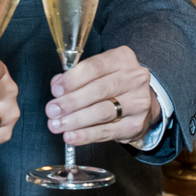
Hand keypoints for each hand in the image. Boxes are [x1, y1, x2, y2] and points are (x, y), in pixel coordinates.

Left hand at [46, 45, 161, 146]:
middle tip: (52, 110)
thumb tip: (56, 86)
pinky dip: (86, 135)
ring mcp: (139, 102)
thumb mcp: (97, 72)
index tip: (55, 90)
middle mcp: (134, 78)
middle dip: (71, 102)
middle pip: (98, 90)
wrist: (143, 102)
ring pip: (103, 112)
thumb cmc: (113, 83)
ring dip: (76, 120)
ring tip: (57, 125)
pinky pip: (108, 131)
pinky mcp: (137, 124)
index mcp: (122, 59)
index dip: (72, 79)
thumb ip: (76, 77)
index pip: (94, 67)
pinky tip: (72, 136)